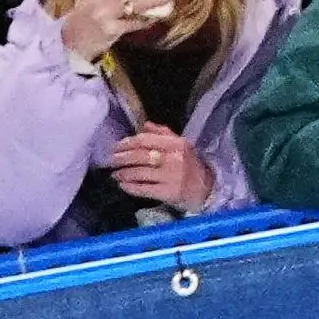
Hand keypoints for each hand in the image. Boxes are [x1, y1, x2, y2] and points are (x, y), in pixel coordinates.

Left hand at [96, 122, 215, 211]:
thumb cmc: (190, 165)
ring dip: (124, 173)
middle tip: (111, 161)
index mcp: (177, 144)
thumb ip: (163, 134)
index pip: (146, 140)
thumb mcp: (181, 146)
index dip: (127, 143)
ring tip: (115, 174)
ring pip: (140, 172)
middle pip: (141, 155)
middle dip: (122, 158)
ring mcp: (172, 176)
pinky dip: (130, 187)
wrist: (207, 188)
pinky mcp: (169, 192)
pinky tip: (123, 185)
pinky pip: (144, 189)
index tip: (115, 147)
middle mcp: (174, 158)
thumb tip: (144, 125)